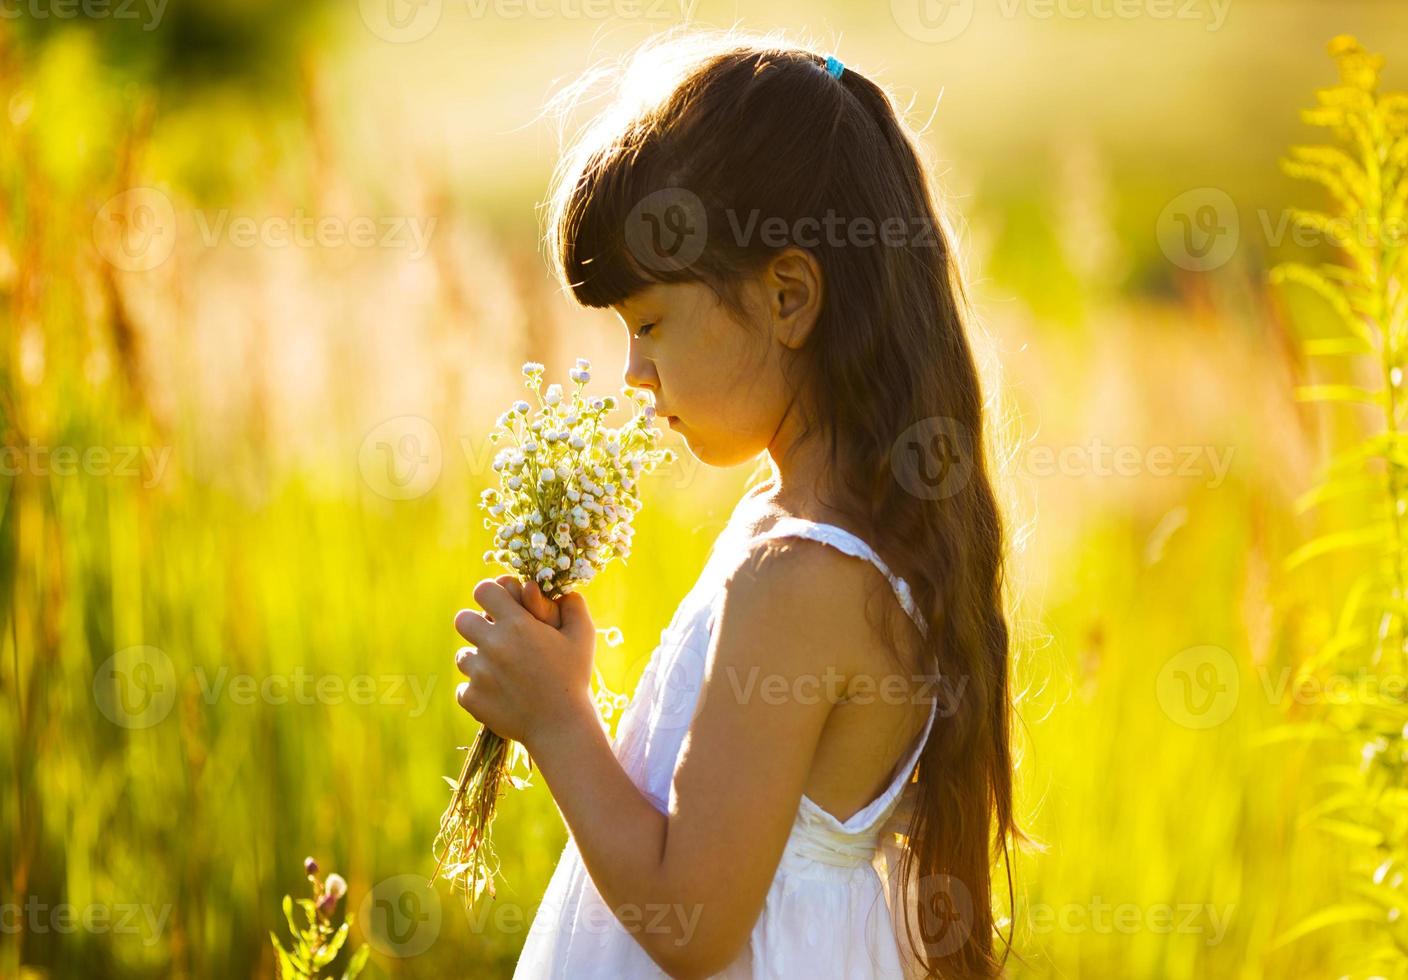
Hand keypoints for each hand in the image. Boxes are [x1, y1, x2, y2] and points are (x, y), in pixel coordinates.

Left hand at [453, 574, 595, 748]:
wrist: (561, 726)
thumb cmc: (574, 678)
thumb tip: (563, 592)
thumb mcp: (583, 637)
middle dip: (476, 625)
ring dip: (478, 660)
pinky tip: (499, 695)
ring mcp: (479, 673)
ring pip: (462, 656)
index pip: (483, 590)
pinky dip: (478, 691)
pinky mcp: (472, 698)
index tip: (500, 607)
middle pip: (462, 620)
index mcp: (516, 624)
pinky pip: (463, 687)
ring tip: (500, 671)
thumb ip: (574, 606)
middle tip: (495, 639)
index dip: (491, 596)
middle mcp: (493, 645)